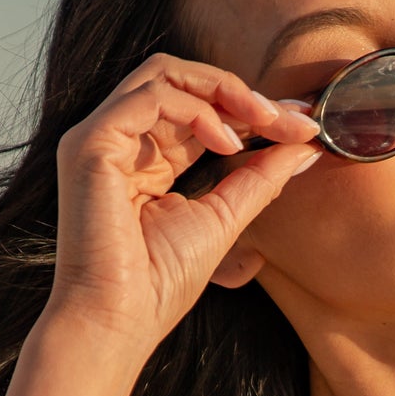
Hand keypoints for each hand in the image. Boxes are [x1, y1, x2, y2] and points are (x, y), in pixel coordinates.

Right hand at [45, 53, 320, 347]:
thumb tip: (303, 149)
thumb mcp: (224, 219)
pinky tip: (226, 141)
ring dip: (223, 91)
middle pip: (180, 80)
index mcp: (146, 160)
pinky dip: (197, 109)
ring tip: (263, 122)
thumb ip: (259, 179)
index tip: (302, 122)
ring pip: (164, 74)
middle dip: (241, 92)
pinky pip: (150, 96)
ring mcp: (100, 138)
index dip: (251, 109)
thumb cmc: (159, 284)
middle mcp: (120, 141)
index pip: (199, 111)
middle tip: (289, 116)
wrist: (118, 321)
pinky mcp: (92, 143)